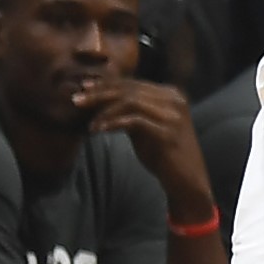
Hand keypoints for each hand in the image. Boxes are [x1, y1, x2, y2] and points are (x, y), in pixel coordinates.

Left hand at [90, 78, 217, 223]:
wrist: (186, 180)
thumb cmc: (163, 154)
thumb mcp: (146, 126)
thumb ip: (131, 111)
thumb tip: (101, 98)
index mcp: (171, 94)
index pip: (132, 83)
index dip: (106, 84)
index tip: (83, 88)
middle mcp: (174, 100)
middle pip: (129, 89)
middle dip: (99, 94)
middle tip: (76, 100)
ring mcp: (173, 116)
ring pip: (130, 102)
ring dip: (104, 111)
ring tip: (89, 123)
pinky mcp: (168, 133)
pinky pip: (134, 121)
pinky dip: (113, 123)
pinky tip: (99, 130)